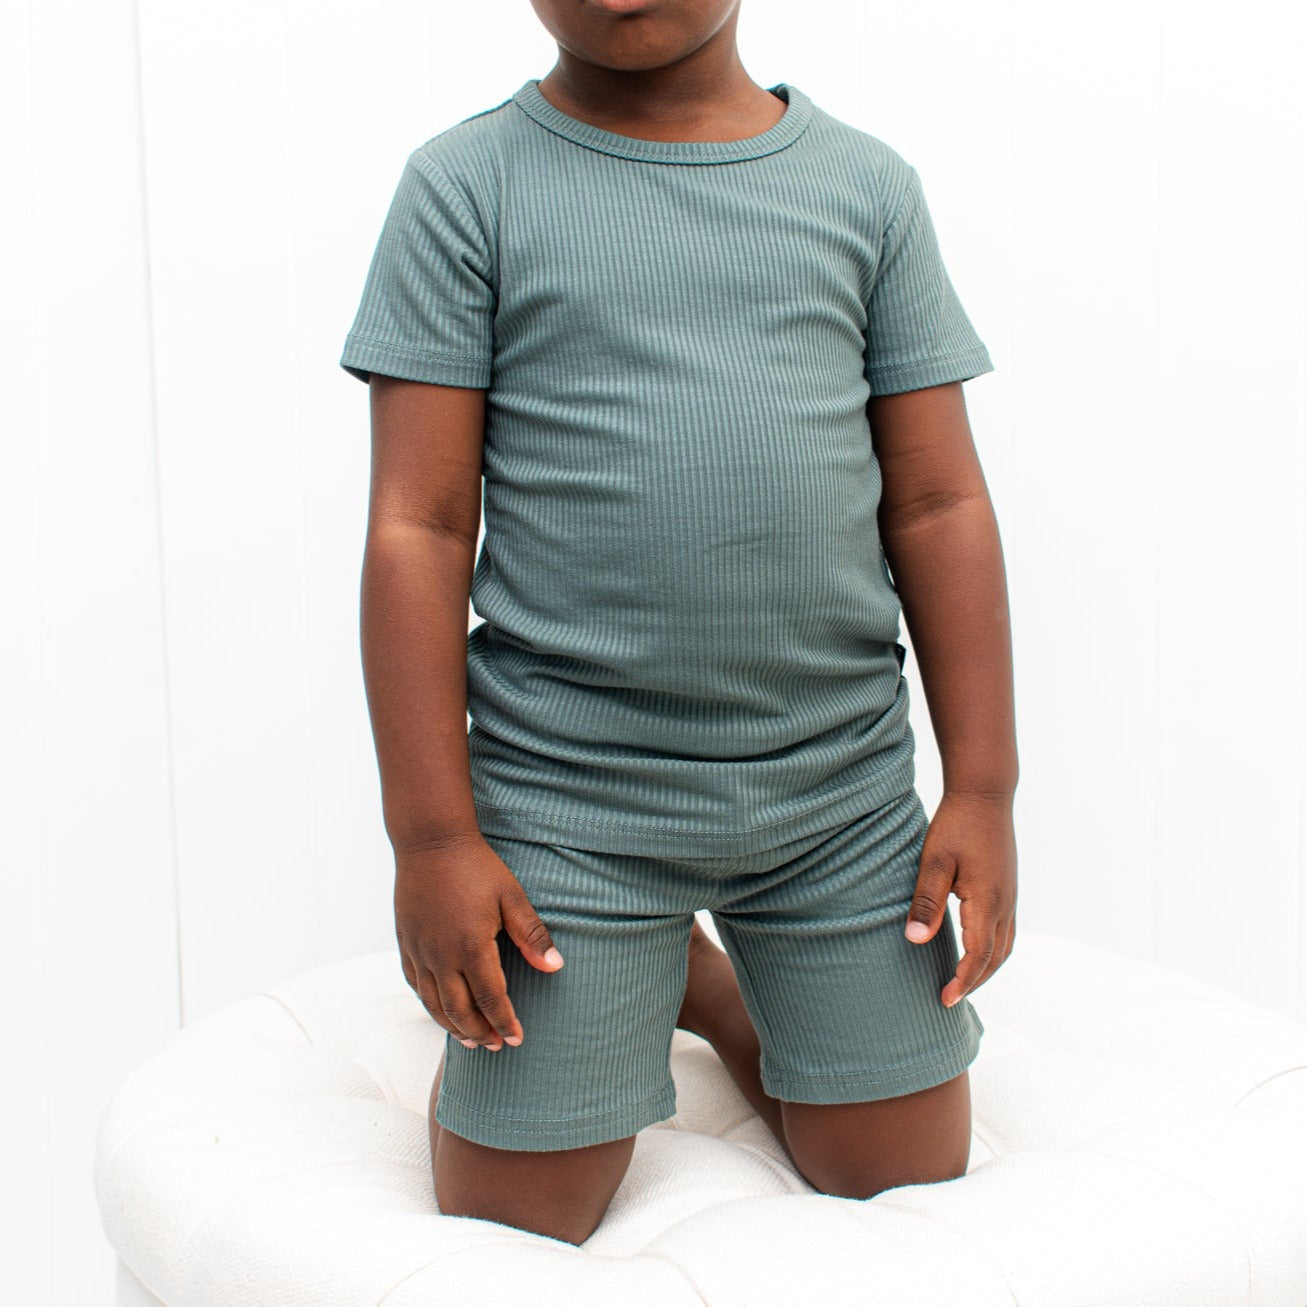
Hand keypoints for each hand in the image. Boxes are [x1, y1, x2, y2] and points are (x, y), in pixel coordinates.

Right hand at [393, 833, 564, 1050]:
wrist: (431, 842)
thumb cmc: (476, 866)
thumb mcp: (511, 896)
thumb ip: (531, 934)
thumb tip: (555, 967)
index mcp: (471, 946)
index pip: (491, 999)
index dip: (505, 1022)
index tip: (516, 1039)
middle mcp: (441, 955)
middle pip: (459, 1010)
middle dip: (480, 1033)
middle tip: (495, 1047)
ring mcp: (420, 951)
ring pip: (433, 1004)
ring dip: (452, 1027)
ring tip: (470, 1040)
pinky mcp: (405, 942)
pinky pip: (415, 984)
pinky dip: (428, 1004)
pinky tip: (440, 1009)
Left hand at [903, 792, 1016, 1008]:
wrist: (984, 794)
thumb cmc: (956, 824)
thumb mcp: (934, 861)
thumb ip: (926, 901)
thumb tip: (915, 940)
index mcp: (987, 901)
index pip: (979, 956)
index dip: (963, 981)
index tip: (944, 1000)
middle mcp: (1005, 903)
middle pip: (996, 957)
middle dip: (975, 982)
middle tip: (951, 998)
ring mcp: (1010, 895)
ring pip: (1005, 946)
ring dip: (987, 968)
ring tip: (963, 982)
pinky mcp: (1008, 887)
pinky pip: (1006, 930)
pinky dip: (993, 950)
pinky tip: (976, 949)